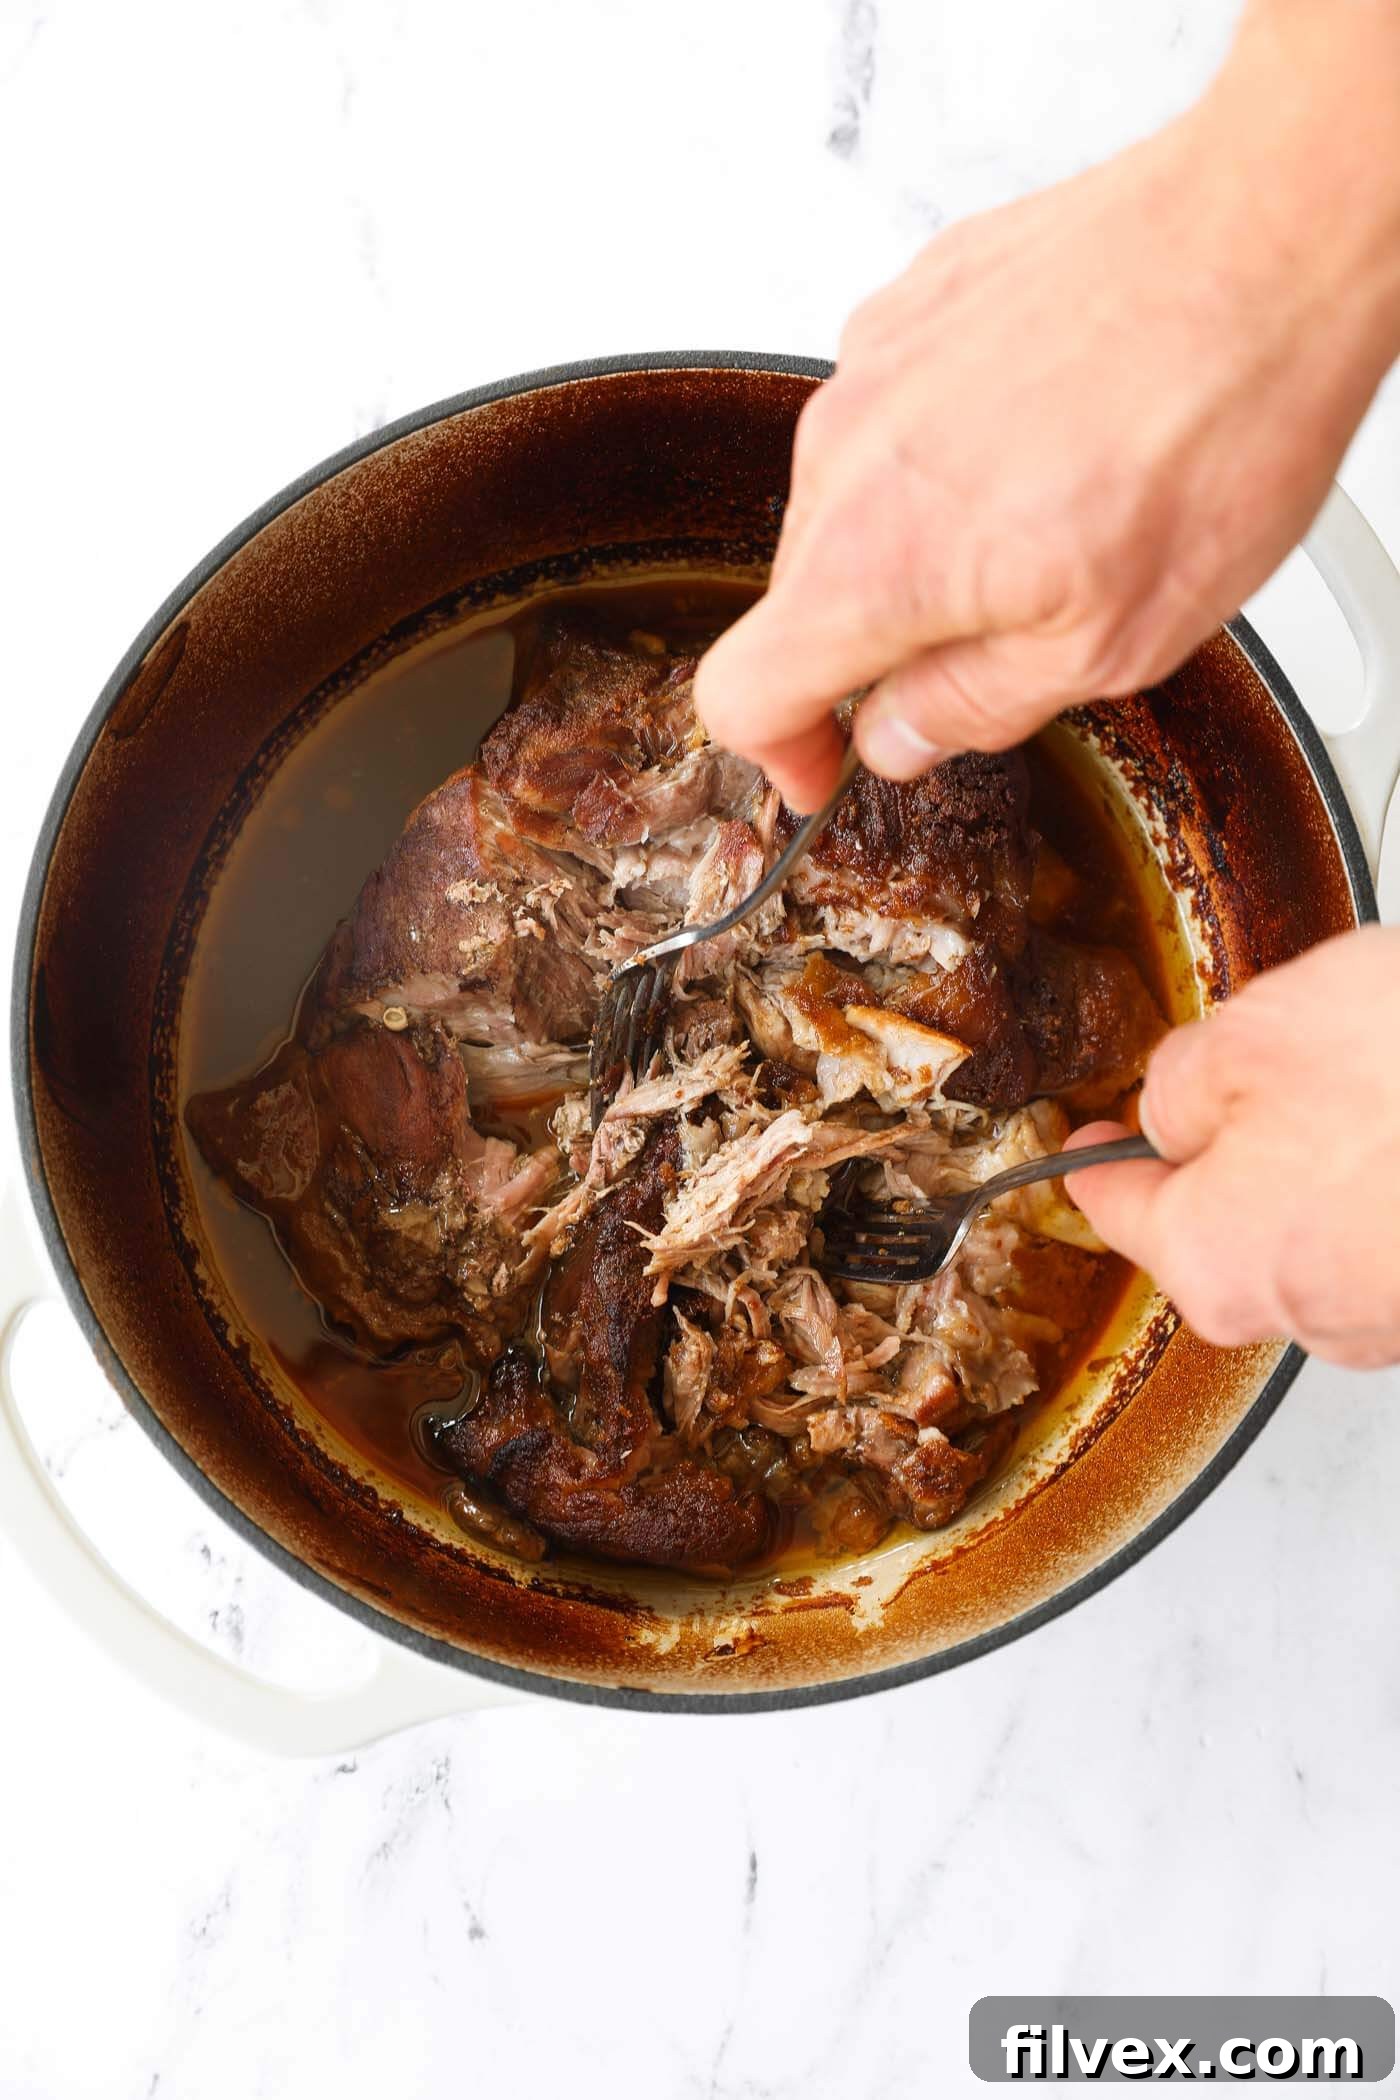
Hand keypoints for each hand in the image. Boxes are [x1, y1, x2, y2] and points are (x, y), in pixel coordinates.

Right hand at [695, 4, 1399, 810]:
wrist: (1270, 236)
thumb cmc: (1212, 423)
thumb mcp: (1110, 644)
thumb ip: (974, 707)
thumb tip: (899, 736)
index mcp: (871, 565)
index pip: (740, 695)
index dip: (780, 754)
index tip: (824, 767)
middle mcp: (842, 455)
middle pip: (804, 597)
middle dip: (882, 644)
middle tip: (1000, 647)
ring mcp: (871, 363)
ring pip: (855, 501)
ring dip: (923, 540)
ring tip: (1054, 519)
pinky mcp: (915, 299)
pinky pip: (897, 410)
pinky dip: (950, 449)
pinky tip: (1053, 437)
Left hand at [1066, 927, 1399, 1368]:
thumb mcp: (1253, 1037)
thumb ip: (1180, 1082)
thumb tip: (1172, 1105)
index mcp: (1212, 1259)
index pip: (1116, 1208)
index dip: (1091, 1157)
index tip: (1081, 1143)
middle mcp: (1297, 1311)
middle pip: (1224, 1219)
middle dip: (1238, 1141)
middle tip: (1278, 1060)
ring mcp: (1388, 1315)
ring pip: (1318, 1223)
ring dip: (1332, 1155)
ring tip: (1378, 1077)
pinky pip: (1388, 1228)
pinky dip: (1392, 1174)